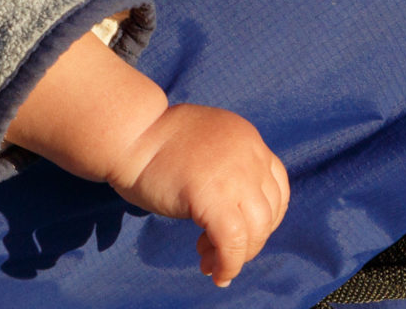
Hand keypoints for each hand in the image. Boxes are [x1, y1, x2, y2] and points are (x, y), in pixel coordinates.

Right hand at [109, 102, 291, 285]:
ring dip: (236, 256)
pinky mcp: (213, 197)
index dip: (264, 217)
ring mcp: (234, 174)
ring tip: (209, 260)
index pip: (277, 187)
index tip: (243, 232)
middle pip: (268, 213)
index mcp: (247, 137)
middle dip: (248, 241)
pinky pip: (233, 244)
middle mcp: (248, 153)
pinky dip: (227, 265)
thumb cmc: (156, 141)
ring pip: (255, 232)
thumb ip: (230, 167)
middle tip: (216, 251)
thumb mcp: (208, 144)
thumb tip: (240, 211)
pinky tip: (213, 271)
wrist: (129, 133)